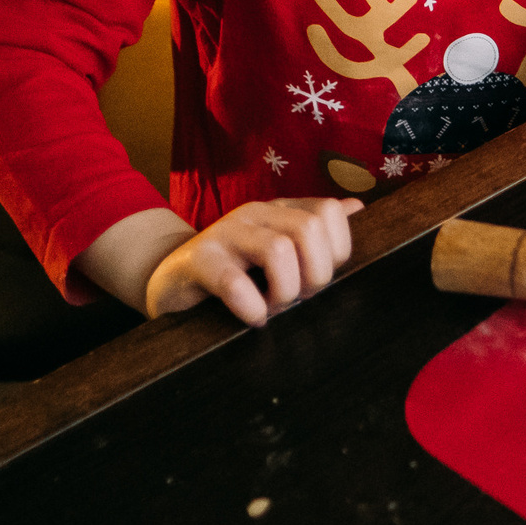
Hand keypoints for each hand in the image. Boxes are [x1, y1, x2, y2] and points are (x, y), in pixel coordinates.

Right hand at [107, 198, 360, 323]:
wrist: (169, 280)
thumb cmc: (232, 270)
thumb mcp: (275, 248)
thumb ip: (315, 231)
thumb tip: (356, 207)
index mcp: (279, 210)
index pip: (329, 213)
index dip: (336, 253)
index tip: (317, 280)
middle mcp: (255, 214)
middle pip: (309, 229)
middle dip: (314, 275)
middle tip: (297, 299)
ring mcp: (224, 233)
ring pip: (278, 250)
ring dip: (284, 291)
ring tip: (273, 307)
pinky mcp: (197, 261)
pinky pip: (233, 282)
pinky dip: (251, 307)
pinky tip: (252, 317)